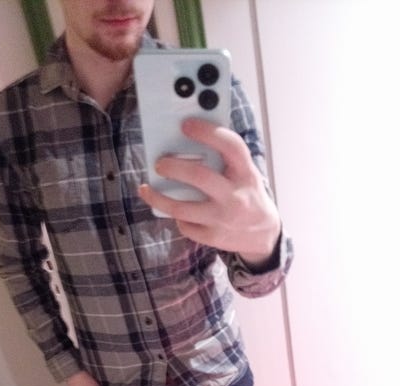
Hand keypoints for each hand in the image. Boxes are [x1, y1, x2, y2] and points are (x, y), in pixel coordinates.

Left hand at [138, 118, 281, 268]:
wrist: (263, 234)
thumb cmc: (246, 194)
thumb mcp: (245, 174)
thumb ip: (224, 159)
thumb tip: (186, 141)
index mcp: (246, 173)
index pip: (231, 146)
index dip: (207, 132)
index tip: (186, 124)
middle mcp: (236, 196)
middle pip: (199, 176)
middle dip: (173, 167)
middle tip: (160, 163)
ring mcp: (223, 219)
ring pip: (181, 208)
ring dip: (158, 197)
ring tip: (147, 189)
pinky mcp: (213, 237)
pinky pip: (185, 225)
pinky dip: (176, 217)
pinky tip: (173, 210)